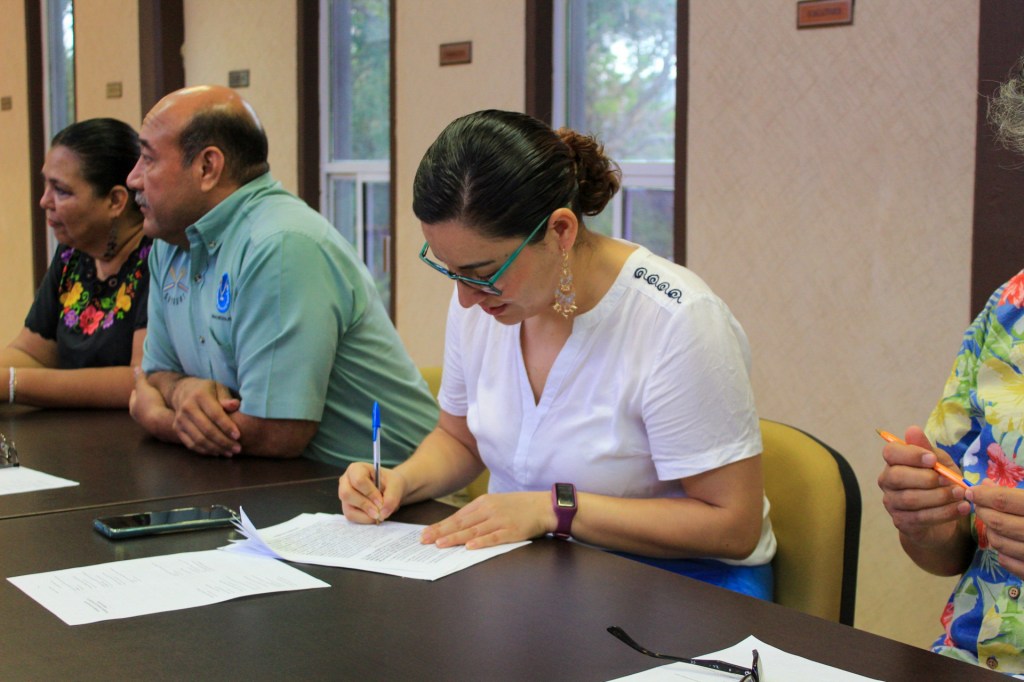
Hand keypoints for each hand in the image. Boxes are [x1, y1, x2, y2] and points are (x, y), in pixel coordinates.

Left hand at [129, 367, 174, 433]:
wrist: (162, 423)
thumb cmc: (151, 405)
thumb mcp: (144, 388)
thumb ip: (140, 379)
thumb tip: (136, 368)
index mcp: (134, 408)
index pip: (134, 396)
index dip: (138, 388)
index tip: (143, 383)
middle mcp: (140, 417)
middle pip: (142, 404)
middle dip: (146, 398)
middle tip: (153, 390)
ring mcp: (151, 423)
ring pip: (152, 411)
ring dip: (156, 406)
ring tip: (163, 399)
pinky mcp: (161, 426)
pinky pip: (162, 416)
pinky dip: (164, 411)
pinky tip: (171, 408)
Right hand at [169, 377, 241, 456]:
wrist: (183, 391)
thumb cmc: (208, 390)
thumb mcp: (218, 388)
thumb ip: (226, 398)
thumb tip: (235, 405)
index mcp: (200, 395)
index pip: (215, 414)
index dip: (227, 426)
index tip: (238, 436)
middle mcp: (187, 407)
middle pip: (207, 429)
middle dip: (223, 441)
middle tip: (237, 448)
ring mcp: (180, 419)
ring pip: (198, 439)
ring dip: (215, 448)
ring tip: (229, 452)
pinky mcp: (177, 429)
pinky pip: (191, 444)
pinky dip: (204, 451)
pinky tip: (217, 452)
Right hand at [339, 462, 404, 523]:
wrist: (390, 489)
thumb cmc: (390, 482)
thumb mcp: (396, 486)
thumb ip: (391, 498)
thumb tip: (382, 514)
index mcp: (356, 469)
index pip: (358, 480)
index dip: (370, 493)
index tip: (381, 501)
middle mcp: (346, 481)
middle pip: (347, 494)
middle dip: (365, 505)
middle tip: (379, 512)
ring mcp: (344, 496)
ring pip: (348, 509)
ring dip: (366, 515)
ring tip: (379, 514)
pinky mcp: (347, 507)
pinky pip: (351, 517)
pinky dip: (365, 519)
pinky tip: (374, 516)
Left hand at [419, 491, 552, 549]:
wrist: (544, 506)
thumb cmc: (520, 506)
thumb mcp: (497, 503)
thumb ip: (479, 513)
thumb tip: (459, 525)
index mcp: (484, 502)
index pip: (457, 516)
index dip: (440, 525)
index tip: (425, 533)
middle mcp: (489, 510)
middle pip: (461, 523)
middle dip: (441, 532)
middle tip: (425, 540)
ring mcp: (500, 521)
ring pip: (473, 530)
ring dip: (455, 538)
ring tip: (440, 544)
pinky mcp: (512, 531)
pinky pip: (493, 538)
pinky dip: (481, 542)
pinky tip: (469, 546)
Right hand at [878, 425, 969, 544]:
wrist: (939, 514)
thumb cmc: (938, 482)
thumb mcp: (939, 463)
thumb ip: (927, 449)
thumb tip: (912, 429)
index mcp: (894, 462)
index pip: (891, 453)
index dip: (910, 455)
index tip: (933, 460)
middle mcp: (887, 482)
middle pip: (896, 477)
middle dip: (926, 478)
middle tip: (950, 480)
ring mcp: (892, 503)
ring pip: (910, 499)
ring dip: (939, 496)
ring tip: (961, 494)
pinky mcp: (901, 522)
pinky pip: (921, 518)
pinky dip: (945, 513)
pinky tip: (962, 508)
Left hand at [966, 483, 1023, 578]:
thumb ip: (1019, 493)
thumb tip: (988, 485)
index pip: (1004, 500)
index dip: (984, 494)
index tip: (972, 491)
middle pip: (998, 522)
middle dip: (982, 511)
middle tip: (979, 504)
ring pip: (1000, 543)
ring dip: (990, 530)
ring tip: (992, 522)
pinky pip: (1010, 564)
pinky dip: (1002, 552)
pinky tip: (1007, 542)